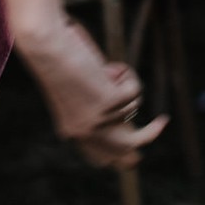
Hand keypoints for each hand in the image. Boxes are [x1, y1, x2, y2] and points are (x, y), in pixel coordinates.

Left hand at [18, 18, 167, 170]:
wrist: (45, 45)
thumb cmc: (56, 59)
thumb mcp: (75, 90)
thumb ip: (95, 106)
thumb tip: (125, 113)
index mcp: (72, 131)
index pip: (100, 158)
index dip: (119, 154)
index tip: (136, 149)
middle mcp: (85, 132)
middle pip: (126, 153)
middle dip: (146, 138)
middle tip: (159, 124)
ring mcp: (99, 120)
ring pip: (133, 109)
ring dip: (126, 85)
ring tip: (107, 69)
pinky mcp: (110, 103)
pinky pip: (134, 91)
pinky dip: (127, 75)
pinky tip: (110, 66)